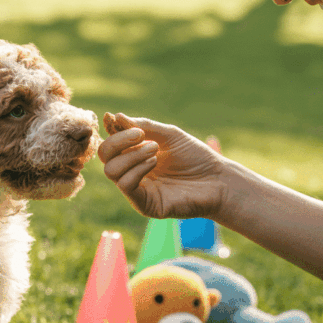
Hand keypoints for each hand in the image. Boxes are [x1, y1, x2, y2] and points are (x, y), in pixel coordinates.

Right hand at [98, 113, 228, 219]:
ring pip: (110, 170)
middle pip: (104, 156)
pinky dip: (136, 170)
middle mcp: (132, 171)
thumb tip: (117, 117)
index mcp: (136, 155)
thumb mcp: (169, 135)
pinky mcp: (143, 205)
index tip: (119, 121)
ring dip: (130, 155)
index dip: (112, 131)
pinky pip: (125, 185)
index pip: (112, 142)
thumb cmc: (196, 157)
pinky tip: (154, 162)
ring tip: (155, 149)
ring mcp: (136, 189)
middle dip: (117, 141)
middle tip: (140, 134)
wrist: (218, 180)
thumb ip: (143, 126)